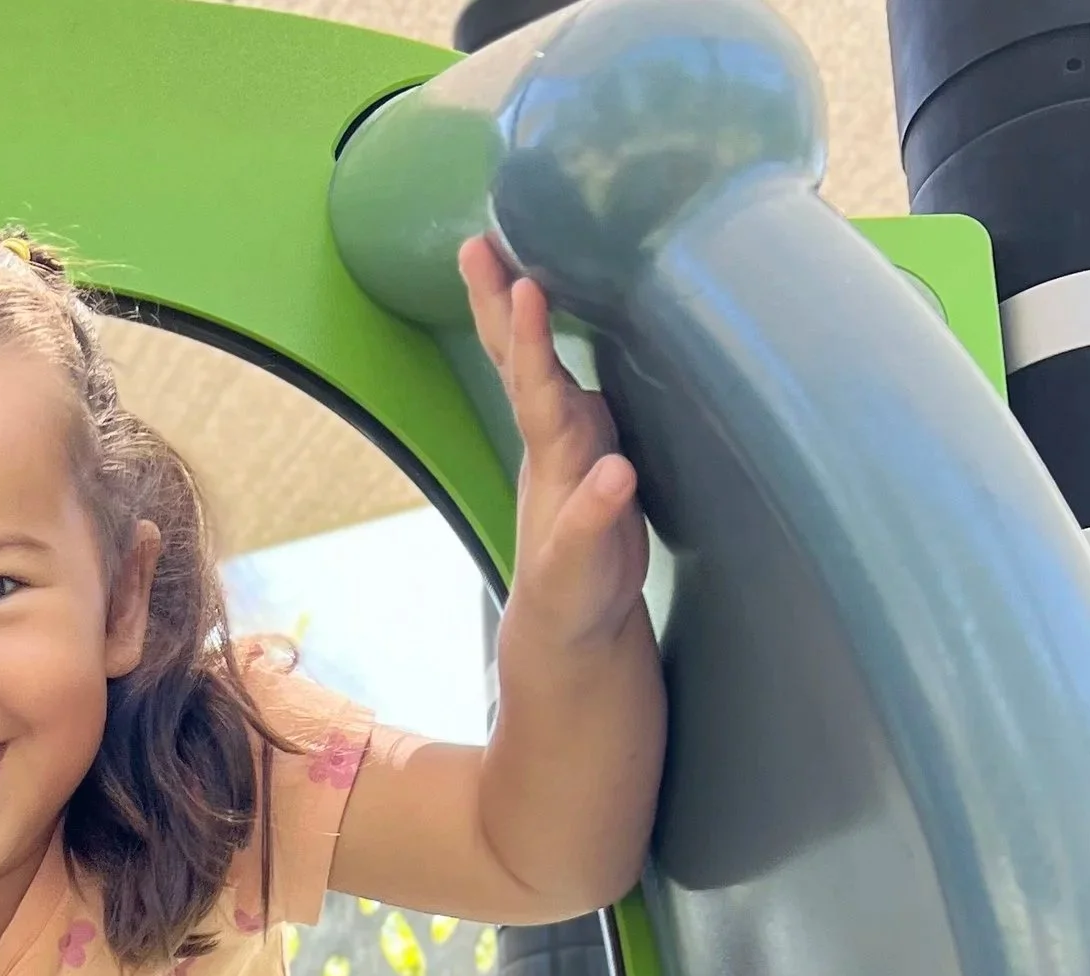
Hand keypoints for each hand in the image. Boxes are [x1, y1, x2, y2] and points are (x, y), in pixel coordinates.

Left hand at [459, 236, 647, 650]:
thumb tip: (615, 472)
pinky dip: (561, 339)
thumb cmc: (571, 595)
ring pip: (539, 361)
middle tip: (474, 242)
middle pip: (520, 359)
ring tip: (508, 251)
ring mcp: (570, 437)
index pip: (536, 387)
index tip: (525, 288)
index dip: (531, 340)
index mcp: (553, 457)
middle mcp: (555, 437)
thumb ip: (594, 522)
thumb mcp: (580, 567)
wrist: (570, 620)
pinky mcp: (594, 444)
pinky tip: (568, 297)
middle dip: (498, 302)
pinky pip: (572, 377)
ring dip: (522, 309)